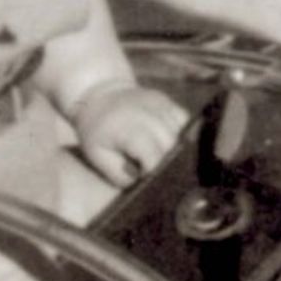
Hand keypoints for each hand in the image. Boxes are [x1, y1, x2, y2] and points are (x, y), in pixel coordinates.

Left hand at [72, 81, 186, 186]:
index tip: (144, 176)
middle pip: (171, 147)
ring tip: (159, 155)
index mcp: (127, 128)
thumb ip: (119, 174)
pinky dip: (180, 133)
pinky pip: (184, 121)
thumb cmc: (96, 133)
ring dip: (174, 149)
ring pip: (181, 134)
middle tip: (153, 169)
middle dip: (165, 162)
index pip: (154, 157)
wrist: (98, 98)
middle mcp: (147, 113)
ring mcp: (159, 104)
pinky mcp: (167, 101)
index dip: (152, 171)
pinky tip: (166, 140)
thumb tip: (143, 182)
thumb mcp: (98, 157)